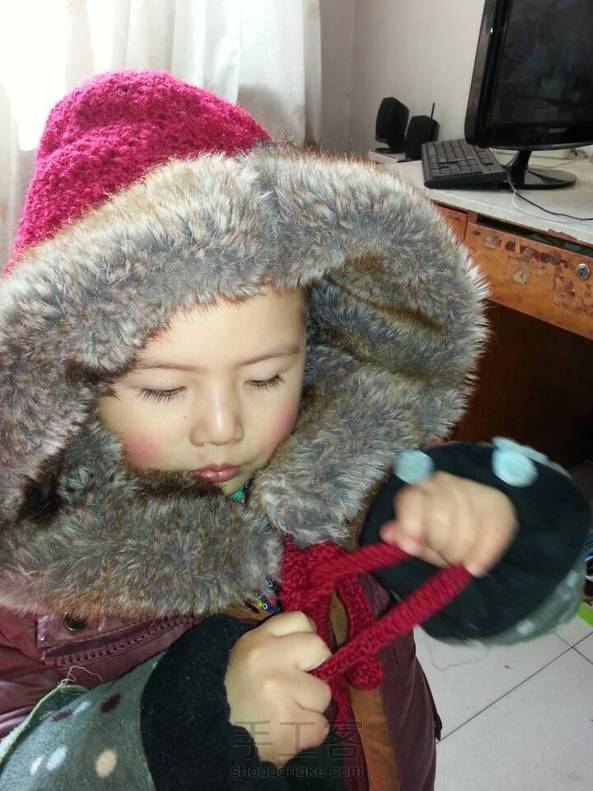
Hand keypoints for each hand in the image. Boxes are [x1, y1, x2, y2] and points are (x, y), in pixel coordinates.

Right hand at [224, 611, 331, 767]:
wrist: (210, 740)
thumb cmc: (233, 698)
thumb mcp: (245, 657)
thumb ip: (276, 646)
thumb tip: (315, 648)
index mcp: (256, 640)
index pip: (301, 620)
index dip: (305, 640)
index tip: (299, 658)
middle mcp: (268, 659)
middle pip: (319, 649)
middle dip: (314, 670)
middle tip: (295, 688)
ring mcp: (280, 691)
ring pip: (323, 694)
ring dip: (309, 707)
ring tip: (284, 714)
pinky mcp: (289, 726)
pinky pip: (321, 727)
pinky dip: (309, 734)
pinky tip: (287, 733)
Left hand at [379, 472, 517, 576]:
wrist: (477, 513)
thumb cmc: (437, 528)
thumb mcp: (416, 533)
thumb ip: (402, 533)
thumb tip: (388, 534)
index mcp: (419, 489)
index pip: (412, 501)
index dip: (411, 525)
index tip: (413, 548)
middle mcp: (443, 483)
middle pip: (440, 518)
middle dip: (439, 547)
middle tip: (443, 558)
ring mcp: (472, 490)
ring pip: (465, 528)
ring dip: (460, 553)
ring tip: (457, 561)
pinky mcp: (498, 504)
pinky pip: (492, 534)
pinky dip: (482, 554)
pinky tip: (474, 566)